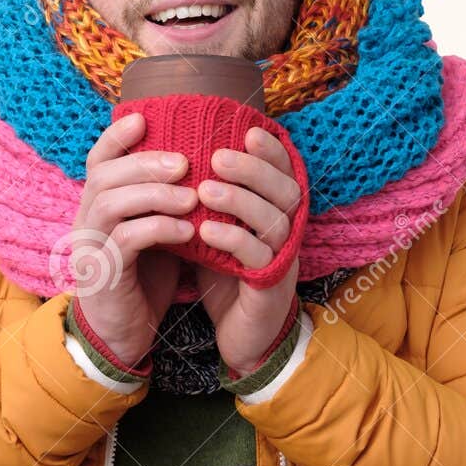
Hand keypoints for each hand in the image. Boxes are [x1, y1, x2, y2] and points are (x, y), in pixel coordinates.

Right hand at [69, 110, 197, 367]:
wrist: (122, 336)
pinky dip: (158, 229)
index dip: (117, 137)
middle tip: (185, 162)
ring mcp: (90, 248)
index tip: (144, 119)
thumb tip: (200, 163)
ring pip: (110, 204)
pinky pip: (126, 241)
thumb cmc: (144, 278)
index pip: (97, 161)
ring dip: (154, 194)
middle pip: (103, 177)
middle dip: (145, 163)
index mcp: (96, 206)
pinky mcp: (103, 275)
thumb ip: (163, 202)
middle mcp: (85, 222)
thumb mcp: (154, 232)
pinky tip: (187, 231)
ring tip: (191, 196)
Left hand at [193, 125, 303, 376]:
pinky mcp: (271, 287)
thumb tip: (176, 155)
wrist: (241, 334)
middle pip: (286, 190)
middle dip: (253, 170)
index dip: (271, 151)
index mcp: (277, 212)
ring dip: (240, 201)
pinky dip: (234, 240)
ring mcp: (283, 259)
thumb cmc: (226, 273)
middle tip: (218, 156)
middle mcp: (288, 232)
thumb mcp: (215, 228)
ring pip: (275, 221)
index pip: (284, 171)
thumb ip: (206, 196)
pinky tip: (207, 231)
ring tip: (206, 190)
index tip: (247, 131)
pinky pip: (259, 259)